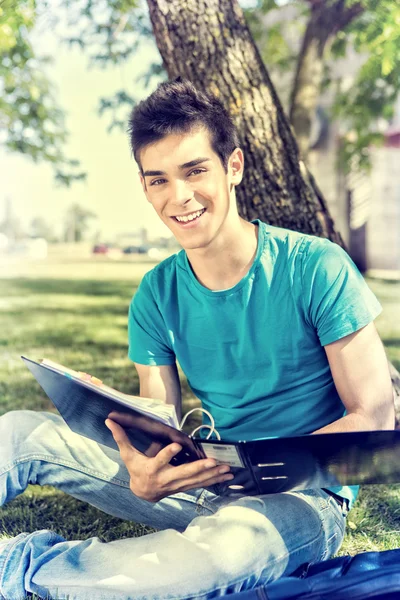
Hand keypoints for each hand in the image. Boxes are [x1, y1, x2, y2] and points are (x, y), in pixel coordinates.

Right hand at [105, 417, 233, 501]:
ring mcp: (178, 484)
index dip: (167, 453)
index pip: (159, 460)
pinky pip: (202, 484)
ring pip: (197, 480)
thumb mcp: (127, 455)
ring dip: (212, 474)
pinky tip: (227, 475)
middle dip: (198, 468)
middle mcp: (166, 478)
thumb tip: (109, 421)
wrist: (143, 492)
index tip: (176, 444)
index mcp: (152, 469)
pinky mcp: (185, 486)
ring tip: (226, 468)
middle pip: (183, 474)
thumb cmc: (135, 469)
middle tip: (211, 461)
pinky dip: (215, 480)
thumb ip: (121, 438)